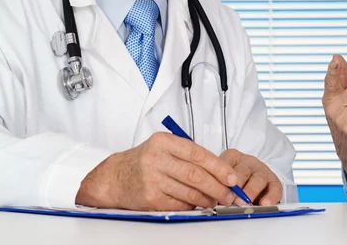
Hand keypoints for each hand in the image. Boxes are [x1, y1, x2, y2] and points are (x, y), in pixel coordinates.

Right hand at [75, 132, 238, 210]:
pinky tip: (196, 204)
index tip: (232, 177)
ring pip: (189, 191)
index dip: (218, 167)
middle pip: (195, 175)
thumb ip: (188, 155)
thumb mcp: (164, 148)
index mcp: (163, 142)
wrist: (114, 177)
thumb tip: (220, 171)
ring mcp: (151, 179)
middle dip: (217, 186)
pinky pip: (178, 204)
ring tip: (215, 200)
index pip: (198, 154)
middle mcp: (156, 159)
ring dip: (206, 198)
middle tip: (229, 194)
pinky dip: (191, 205)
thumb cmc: (145, 161)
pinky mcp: (149, 198)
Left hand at [219, 149, 282, 205]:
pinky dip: (270, 196)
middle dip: (236, 186)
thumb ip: (216, 186)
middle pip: (243, 171)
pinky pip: (275, 187)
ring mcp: (262, 170)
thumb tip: (209, 200)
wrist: (249, 180)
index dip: (222, 177)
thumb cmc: (230, 182)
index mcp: (232, 157)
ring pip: (258, 179)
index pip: (226, 164)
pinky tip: (264, 203)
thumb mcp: (220, 178)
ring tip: (244, 203)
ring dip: (250, 192)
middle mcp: (247, 161)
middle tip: (231, 198)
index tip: (218, 188)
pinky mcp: (273, 180)